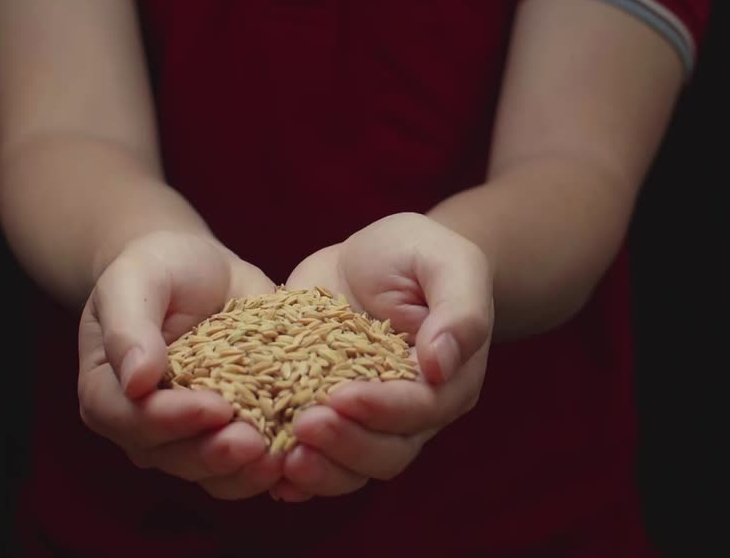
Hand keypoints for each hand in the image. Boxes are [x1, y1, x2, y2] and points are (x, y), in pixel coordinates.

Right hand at [77, 231, 283, 498]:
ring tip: (280, 458)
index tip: (215, 407)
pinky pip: (244, 466)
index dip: (172, 419)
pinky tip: (297, 457)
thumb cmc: (156, 269)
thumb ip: (130, 327)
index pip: (133, 418)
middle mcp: (141, 427)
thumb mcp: (134, 280)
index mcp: (107, 392)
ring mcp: (186, 437)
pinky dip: (271, 467)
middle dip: (214, 454)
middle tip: (255, 444)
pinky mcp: (226, 435)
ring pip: (210, 472)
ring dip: (244, 473)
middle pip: (173, 456)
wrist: (196, 270)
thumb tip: (137, 380)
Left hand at [270, 213, 492, 501]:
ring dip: (320, 470)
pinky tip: (270, 476)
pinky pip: (317, 458)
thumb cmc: (418, 253)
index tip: (342, 397)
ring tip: (284, 459)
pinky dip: (296, 476)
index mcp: (447, 380)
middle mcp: (411, 412)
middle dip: (345, 445)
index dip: (382, 409)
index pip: (419, 408)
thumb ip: (459, 310)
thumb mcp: (447, 262)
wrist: (372, 256)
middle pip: (387, 452)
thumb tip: (441, 364)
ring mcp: (368, 421)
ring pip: (352, 467)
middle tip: (304, 425)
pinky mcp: (328, 416)